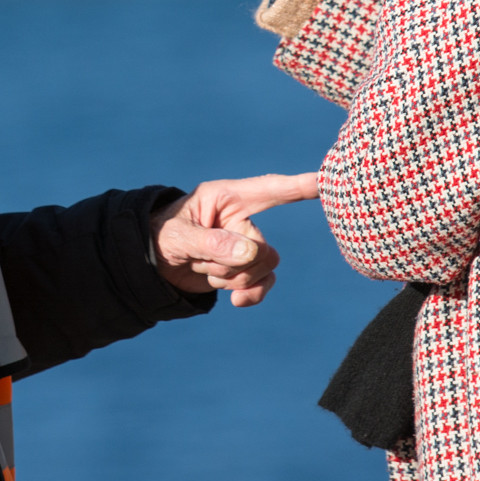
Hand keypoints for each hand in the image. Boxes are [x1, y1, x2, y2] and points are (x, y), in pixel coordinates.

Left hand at [148, 173, 319, 306]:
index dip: (299, 186)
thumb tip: (250, 253)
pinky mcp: (245, 268)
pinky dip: (250, 293)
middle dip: (232, 264)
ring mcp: (246, 244)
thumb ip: (212, 243)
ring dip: (230, 277)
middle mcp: (242, 218)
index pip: (270, 189)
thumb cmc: (160, 236)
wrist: (152, 263)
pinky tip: (234, 301)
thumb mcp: (179, 237)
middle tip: (200, 260)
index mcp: (227, 197)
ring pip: (263, 268)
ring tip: (202, 267)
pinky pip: (263, 283)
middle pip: (264, 248)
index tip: (327, 180)